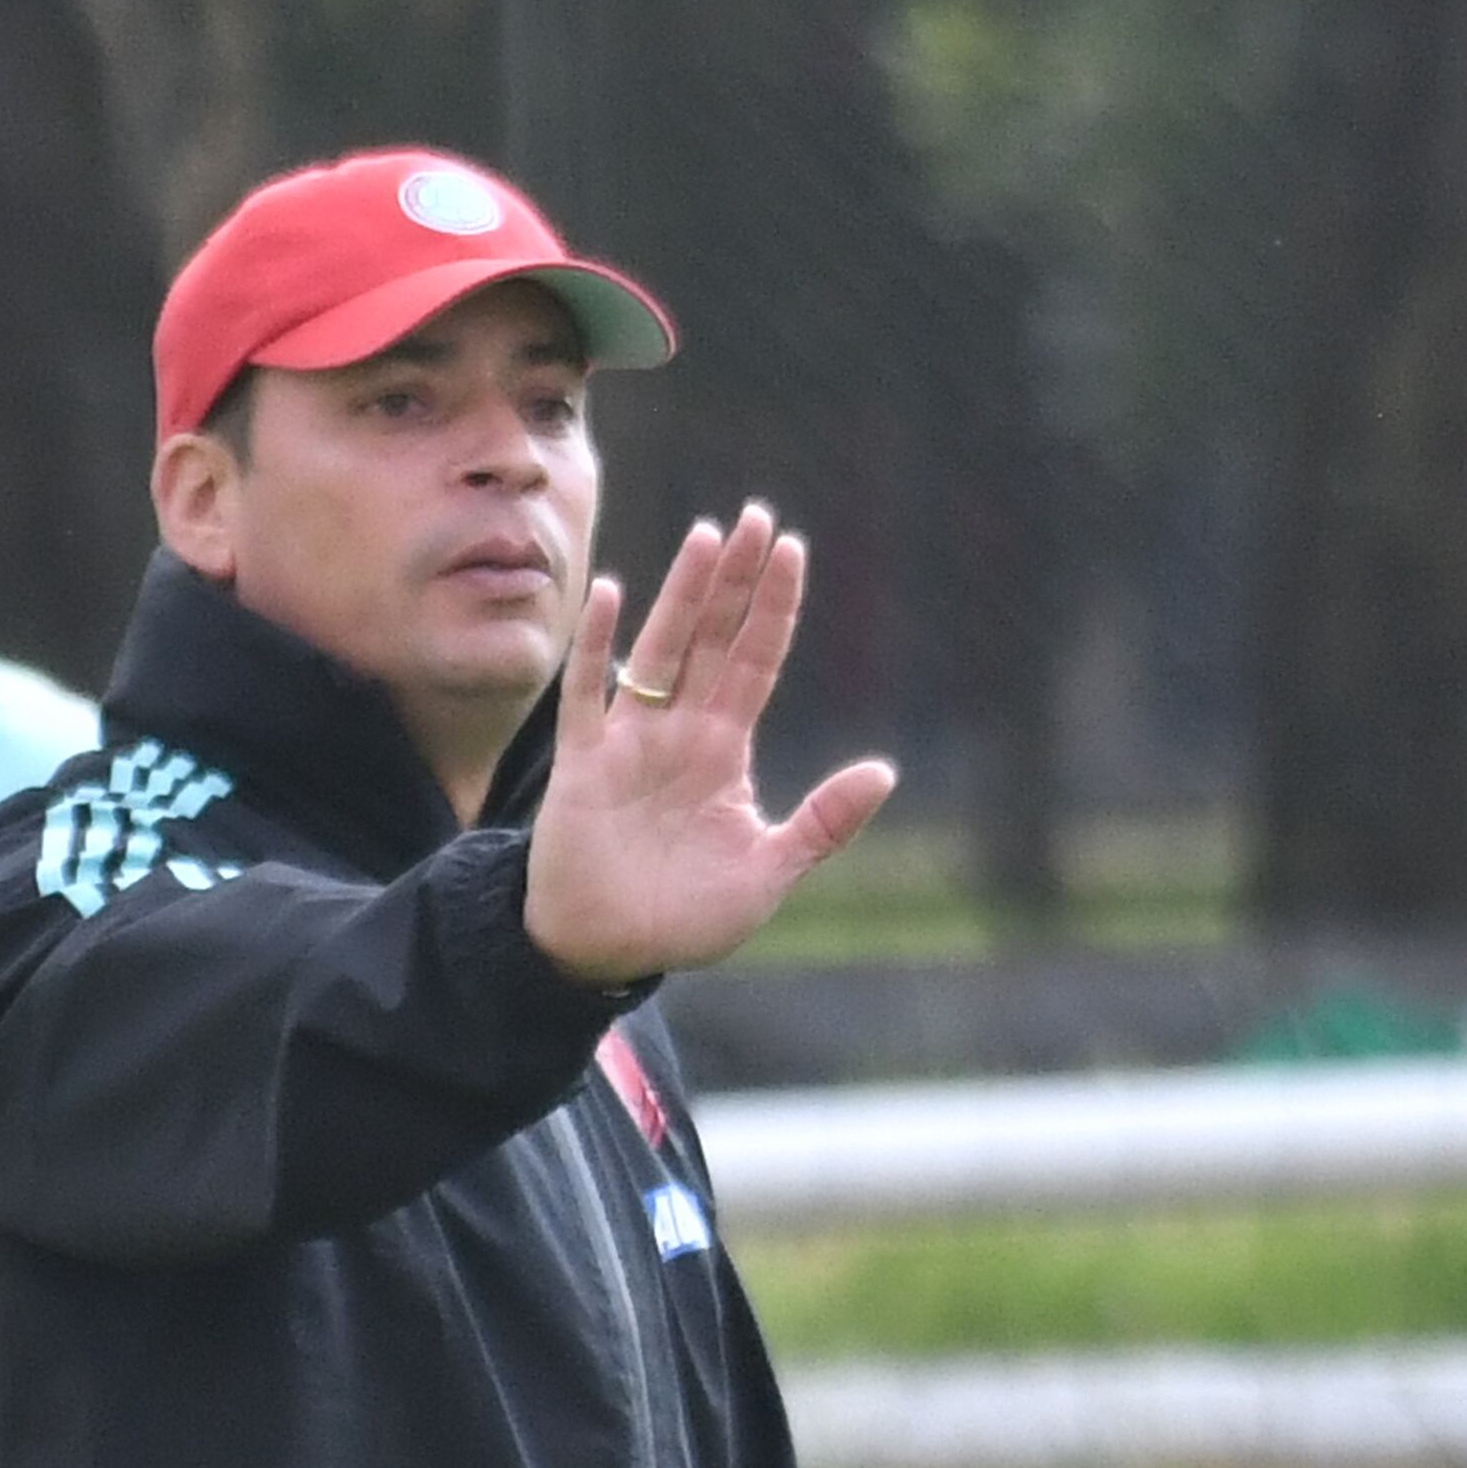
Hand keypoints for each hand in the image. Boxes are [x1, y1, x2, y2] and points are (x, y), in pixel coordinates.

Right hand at [521, 501, 896, 984]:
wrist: (604, 952)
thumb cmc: (682, 918)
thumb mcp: (767, 872)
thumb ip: (822, 823)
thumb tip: (883, 771)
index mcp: (723, 752)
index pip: (755, 662)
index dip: (773, 608)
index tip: (791, 549)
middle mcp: (679, 733)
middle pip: (712, 639)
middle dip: (734, 579)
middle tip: (755, 515)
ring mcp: (629, 742)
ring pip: (661, 650)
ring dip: (683, 594)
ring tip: (707, 535)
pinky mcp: (583, 764)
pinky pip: (590, 693)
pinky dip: (600, 645)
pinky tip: (615, 595)